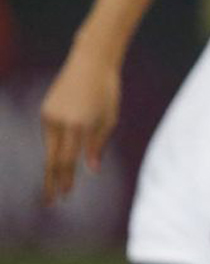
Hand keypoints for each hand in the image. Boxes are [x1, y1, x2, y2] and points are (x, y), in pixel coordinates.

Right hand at [40, 43, 121, 203]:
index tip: (64, 196)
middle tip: (50, 201)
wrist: (91, 62)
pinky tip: (61, 151)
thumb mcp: (109, 118)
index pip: (69, 160)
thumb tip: (92, 170)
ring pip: (50, 146)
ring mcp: (50, 115)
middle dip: (52, 181)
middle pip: (53, 159)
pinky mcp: (45, 109)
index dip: (66, 179)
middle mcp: (60, 121)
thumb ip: (98, 145)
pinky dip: (56, 144)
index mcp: (79, 124)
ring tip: (56, 182)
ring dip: (54, 163)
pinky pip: (50, 133)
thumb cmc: (107, 90)